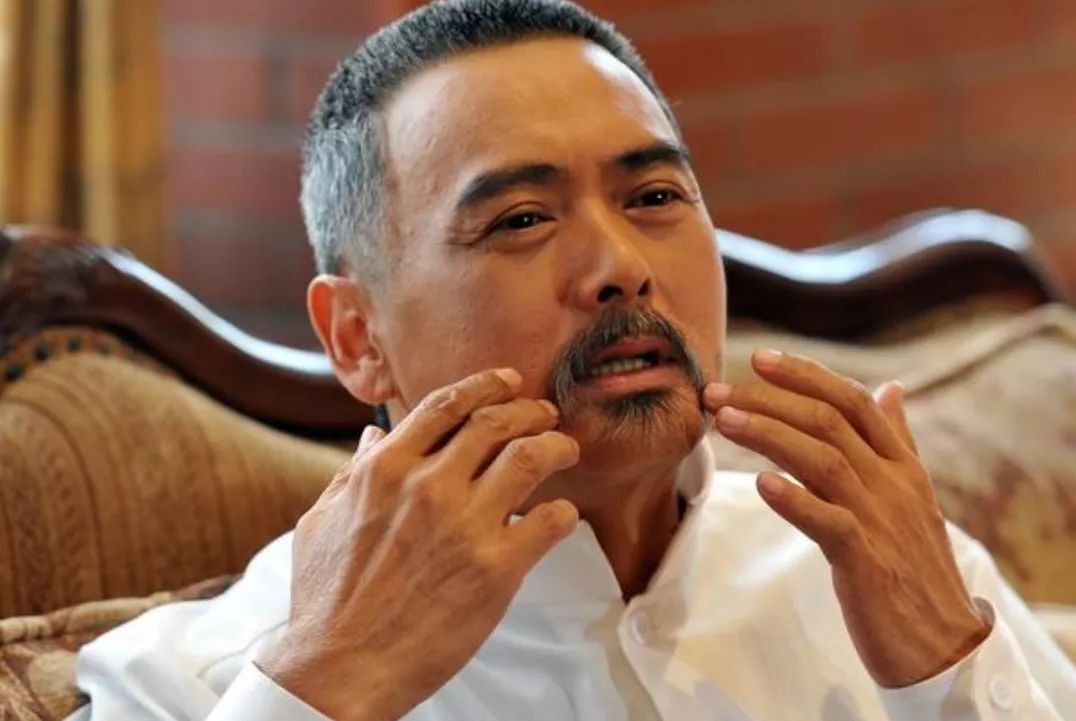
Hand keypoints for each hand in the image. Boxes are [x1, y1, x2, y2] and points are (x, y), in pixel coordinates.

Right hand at [259, 369, 579, 719]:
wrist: (341, 668)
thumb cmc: (326, 600)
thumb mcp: (321, 521)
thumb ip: (352, 472)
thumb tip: (374, 435)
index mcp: (386, 469)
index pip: (447, 404)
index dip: (486, 384)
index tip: (509, 381)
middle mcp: (429, 485)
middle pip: (497, 421)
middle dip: (529, 409)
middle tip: (545, 414)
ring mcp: (465, 523)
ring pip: (531, 456)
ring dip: (557, 446)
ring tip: (566, 450)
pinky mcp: (496, 567)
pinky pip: (550, 521)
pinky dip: (562, 512)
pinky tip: (559, 515)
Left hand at [703, 350, 989, 687]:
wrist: (943, 646)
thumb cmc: (914, 569)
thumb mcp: (911, 498)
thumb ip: (897, 442)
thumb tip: (891, 389)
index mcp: (903, 467)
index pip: (854, 401)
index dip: (806, 374)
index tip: (759, 359)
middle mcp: (894, 485)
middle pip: (830, 421)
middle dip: (770, 399)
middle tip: (716, 390)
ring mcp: (883, 521)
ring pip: (824, 460)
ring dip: (769, 435)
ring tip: (723, 420)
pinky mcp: (869, 563)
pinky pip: (829, 522)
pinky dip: (796, 500)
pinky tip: (762, 484)